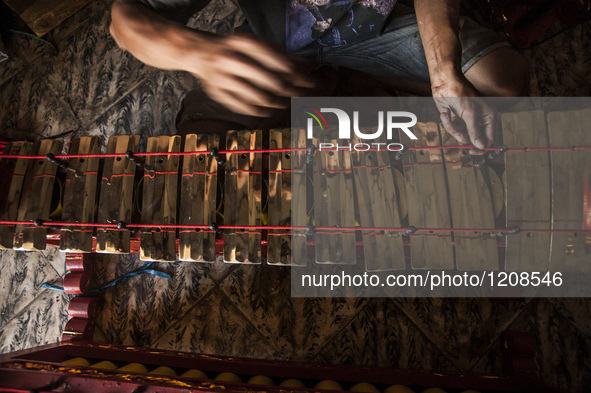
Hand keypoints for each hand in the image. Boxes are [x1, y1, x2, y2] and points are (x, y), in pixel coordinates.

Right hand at [190, 33, 314, 116]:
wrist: (200, 53)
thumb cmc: (234, 49)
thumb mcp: (256, 44)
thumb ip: (280, 54)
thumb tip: (307, 66)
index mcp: (243, 42)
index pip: (277, 60)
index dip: (296, 73)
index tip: (309, 80)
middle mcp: (231, 58)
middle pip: (270, 80)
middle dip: (290, 90)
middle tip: (301, 94)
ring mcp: (222, 77)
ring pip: (258, 96)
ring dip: (277, 103)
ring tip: (286, 103)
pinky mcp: (217, 92)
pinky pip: (243, 107)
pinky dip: (259, 111)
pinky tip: (269, 110)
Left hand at [431, 76, 495, 154]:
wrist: (444, 85)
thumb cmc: (460, 93)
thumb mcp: (469, 113)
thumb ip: (474, 131)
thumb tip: (480, 146)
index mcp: (489, 116)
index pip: (489, 138)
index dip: (482, 147)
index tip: (473, 151)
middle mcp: (480, 120)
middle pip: (474, 140)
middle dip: (464, 138)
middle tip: (460, 138)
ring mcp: (467, 121)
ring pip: (462, 136)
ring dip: (453, 128)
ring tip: (449, 116)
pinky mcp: (457, 120)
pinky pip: (453, 130)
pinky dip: (447, 123)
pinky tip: (446, 112)